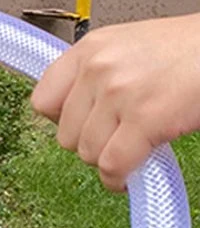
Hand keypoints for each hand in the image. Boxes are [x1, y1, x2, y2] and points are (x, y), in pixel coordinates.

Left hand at [31, 14, 199, 190]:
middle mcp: (97, 69)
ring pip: (87, 153)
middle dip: (90, 144)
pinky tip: (130, 177)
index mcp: (89, 50)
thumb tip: (76, 114)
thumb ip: (96, 75)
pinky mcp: (145, 118)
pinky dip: (118, 179)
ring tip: (129, 152)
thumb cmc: (185, 51)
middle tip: (115, 140)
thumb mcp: (126, 47)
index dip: (61, 122)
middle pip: (65, 134)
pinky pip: (112, 165)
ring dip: (107, 161)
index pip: (42, 100)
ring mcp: (118, 93)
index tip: (82, 126)